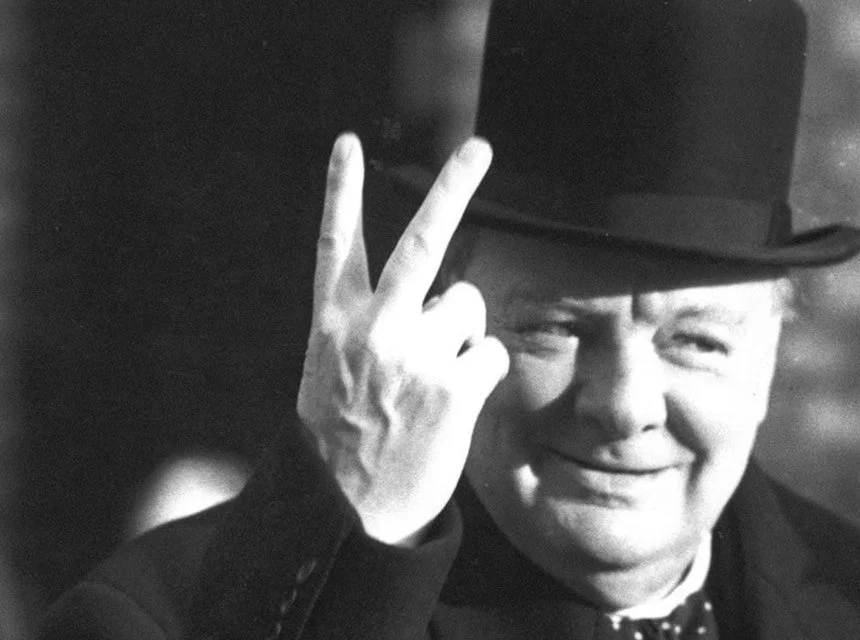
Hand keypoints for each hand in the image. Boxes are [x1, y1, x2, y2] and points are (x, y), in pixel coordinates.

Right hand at [296, 133, 508, 545]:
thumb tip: (447, 296)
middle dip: (453, 186)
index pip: (336, 245)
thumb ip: (375, 325)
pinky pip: (490, 351)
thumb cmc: (347, 439)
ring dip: (461, 334)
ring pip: (468, 305)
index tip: (345, 144)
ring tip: (431, 381)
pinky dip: (481, 372)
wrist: (346, 514)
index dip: (341, 191)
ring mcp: (414, 355)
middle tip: (480, 146)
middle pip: (422, 241)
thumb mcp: (334, 372)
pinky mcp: (453, 387)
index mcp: (334, 324)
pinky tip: (453, 404)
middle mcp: (373, 328)